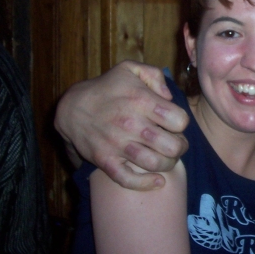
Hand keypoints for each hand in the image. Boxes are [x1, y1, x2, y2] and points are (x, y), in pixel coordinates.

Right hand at [54, 61, 188, 189]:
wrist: (73, 107)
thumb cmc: (108, 87)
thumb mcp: (129, 69)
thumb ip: (155, 76)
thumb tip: (169, 96)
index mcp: (142, 100)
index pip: (179, 120)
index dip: (182, 123)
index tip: (175, 123)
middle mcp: (132, 123)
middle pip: (172, 146)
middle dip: (180, 147)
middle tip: (176, 144)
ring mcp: (118, 144)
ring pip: (155, 163)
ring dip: (168, 164)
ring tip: (167, 157)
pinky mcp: (105, 160)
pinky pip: (128, 179)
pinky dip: (146, 184)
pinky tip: (158, 181)